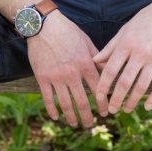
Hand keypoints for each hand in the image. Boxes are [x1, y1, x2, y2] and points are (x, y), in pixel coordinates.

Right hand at [27, 11, 107, 126]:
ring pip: (66, 104)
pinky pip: (48, 99)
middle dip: (88, 116)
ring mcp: (56, 77)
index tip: (105, 112)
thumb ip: (98, 58)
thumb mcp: (87, 42)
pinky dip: (52, 110)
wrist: (44, 25)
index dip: (103, 103)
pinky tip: (56, 117)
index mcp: (85, 64)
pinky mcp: (43, 78)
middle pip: (82, 102)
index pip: (98, 89)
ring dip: (71, 117)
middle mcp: (72, 73)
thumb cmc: (68, 31)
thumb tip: (109, 70)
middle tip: (91, 124)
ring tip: (75, 124)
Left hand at [93, 0, 151, 113]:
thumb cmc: (146, 19)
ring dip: (133, 101)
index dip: (103, 85)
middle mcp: (140, 52)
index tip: (98, 97)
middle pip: (125, 81)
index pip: (111, 69)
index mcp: (127, 43)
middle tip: (111, 109)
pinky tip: (147, 107)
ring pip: (142, 86)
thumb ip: (110, 47)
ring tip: (126, 109)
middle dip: (116, 98)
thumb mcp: (125, 29)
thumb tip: (95, 61)